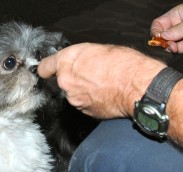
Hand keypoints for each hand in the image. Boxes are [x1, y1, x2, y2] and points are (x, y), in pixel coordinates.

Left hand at [38, 43, 165, 118]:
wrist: (138, 87)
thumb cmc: (123, 65)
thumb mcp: (99, 49)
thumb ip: (80, 57)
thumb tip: (78, 61)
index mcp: (66, 62)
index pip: (44, 67)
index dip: (46, 68)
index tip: (47, 70)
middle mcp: (66, 82)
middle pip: (62, 81)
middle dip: (72, 77)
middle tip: (90, 72)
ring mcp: (74, 99)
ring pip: (73, 93)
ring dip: (81, 89)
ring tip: (100, 83)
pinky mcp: (84, 111)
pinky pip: (83, 103)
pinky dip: (90, 99)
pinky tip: (103, 93)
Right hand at [151, 3, 182, 57]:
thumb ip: (178, 28)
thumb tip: (163, 37)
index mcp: (175, 17)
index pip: (157, 25)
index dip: (155, 33)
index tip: (158, 40)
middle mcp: (177, 28)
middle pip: (164, 40)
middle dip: (169, 45)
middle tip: (175, 47)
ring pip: (175, 49)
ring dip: (182, 49)